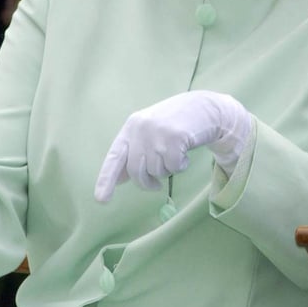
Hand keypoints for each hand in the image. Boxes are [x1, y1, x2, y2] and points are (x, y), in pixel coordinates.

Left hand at [94, 90, 251, 201]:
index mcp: (132, 126)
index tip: (102, 200)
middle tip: (155, 186)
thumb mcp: (151, 132)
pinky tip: (186, 152)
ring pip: (157, 170)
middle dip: (146, 182)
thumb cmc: (177, 122)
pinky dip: (181, 165)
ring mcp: (158, 132)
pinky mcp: (175, 137)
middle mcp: (142, 128)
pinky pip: (174, 167)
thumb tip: (120, 179)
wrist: (205, 106)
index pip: (115, 157)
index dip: (106, 179)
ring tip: (176, 154)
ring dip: (168, 169)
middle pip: (137, 170)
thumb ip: (135, 151)